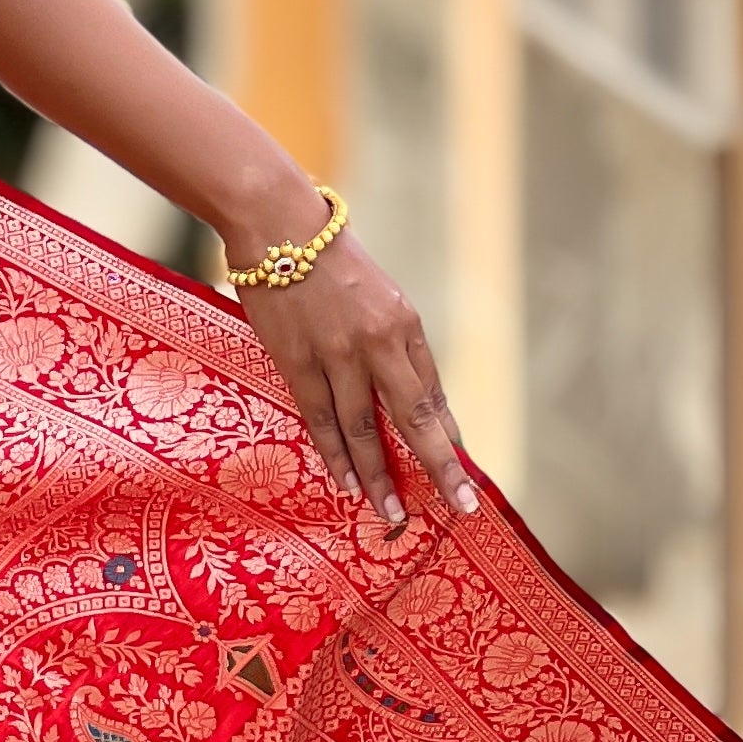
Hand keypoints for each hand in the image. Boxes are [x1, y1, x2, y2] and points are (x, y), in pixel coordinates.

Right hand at [228, 227, 476, 535]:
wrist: (278, 228)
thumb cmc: (333, 265)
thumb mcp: (384, 301)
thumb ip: (403, 353)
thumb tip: (429, 410)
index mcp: (404, 325)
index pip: (432, 396)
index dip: (448, 441)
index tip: (464, 478)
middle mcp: (377, 342)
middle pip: (413, 418)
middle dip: (437, 466)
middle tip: (457, 506)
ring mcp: (336, 353)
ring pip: (363, 429)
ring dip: (379, 476)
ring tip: (391, 512)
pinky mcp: (296, 360)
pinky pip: (321, 418)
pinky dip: (336, 454)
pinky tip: (348, 482)